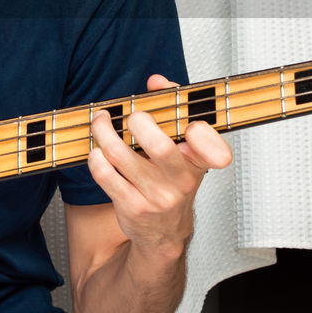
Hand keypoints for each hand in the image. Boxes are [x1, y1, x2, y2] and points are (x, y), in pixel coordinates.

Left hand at [85, 74, 233, 258]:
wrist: (163, 230)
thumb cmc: (170, 181)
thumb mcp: (181, 149)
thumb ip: (171, 108)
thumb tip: (157, 81)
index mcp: (198, 163)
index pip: (215, 151)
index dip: (204, 136)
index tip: (191, 126)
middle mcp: (181, 181)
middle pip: (159, 146)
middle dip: (138, 121)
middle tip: (131, 116)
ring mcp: (157, 196)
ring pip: (121, 155)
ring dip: (103, 132)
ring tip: (101, 122)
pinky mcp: (132, 206)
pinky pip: (104, 174)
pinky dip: (95, 156)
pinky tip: (98, 151)